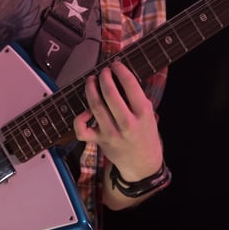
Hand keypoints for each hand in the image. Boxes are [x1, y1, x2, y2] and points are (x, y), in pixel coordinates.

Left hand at [73, 60, 161, 179]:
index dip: (120, 70)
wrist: (143, 164)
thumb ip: (137, 99)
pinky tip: (85, 111)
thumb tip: (120, 77)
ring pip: (95, 107)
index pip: (130, 85)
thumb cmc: (145, 135)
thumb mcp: (149, 115)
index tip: (115, 65)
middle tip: (103, 71)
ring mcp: (111, 133)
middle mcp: (127, 123)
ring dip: (90, 89)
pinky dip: (79, 119)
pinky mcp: (99, 141)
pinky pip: (82, 130)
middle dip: (104, 77)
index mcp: (143, 113)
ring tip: (91, 80)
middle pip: (110, 94)